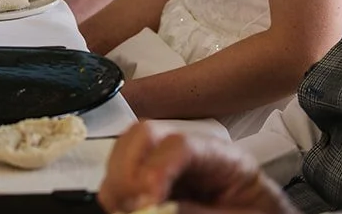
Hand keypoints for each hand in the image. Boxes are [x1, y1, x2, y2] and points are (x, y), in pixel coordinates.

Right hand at [99, 123, 296, 213]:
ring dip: (117, 179)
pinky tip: (124, 207)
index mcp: (225, 159)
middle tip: (128, 203)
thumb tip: (160, 209)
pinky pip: (124, 176)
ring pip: (126, 151)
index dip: (157, 167)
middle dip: (127, 166)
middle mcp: (193, 156)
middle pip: (145, 135)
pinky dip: (116, 191)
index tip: (147, 198)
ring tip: (124, 207)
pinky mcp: (158, 185)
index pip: (181, 145)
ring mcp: (172, 168)